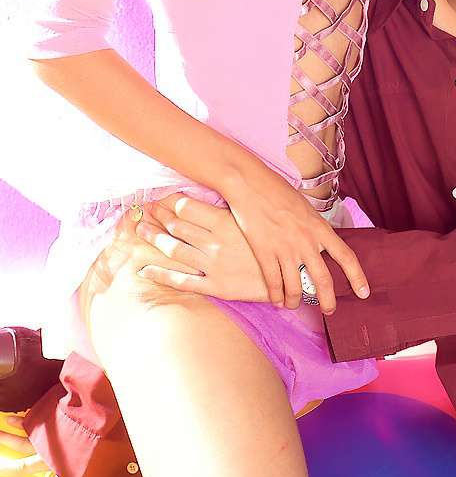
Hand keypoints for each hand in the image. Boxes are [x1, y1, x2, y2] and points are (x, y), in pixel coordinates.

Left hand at [136, 196, 269, 303]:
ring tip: (141, 230)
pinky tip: (144, 270)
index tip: (159, 197)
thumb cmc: (276, 243)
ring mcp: (213, 264)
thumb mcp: (256, 219)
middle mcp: (215, 242)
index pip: (187, 207)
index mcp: (225, 222)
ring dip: (154, 239)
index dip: (169, 201)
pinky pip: (181, 281)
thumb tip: (220, 191)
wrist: (293, 276)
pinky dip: (160, 275)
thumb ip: (235, 207)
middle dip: (158, 216)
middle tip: (144, 210)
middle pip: (177, 226)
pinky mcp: (214, 286)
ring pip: (174, 249)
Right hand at [220, 157, 370, 311]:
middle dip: (327, 301)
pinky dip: (276, 296)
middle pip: (323, 280)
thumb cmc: (277, 190)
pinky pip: (273, 283)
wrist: (250, 183)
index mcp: (319, 227)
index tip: (364, 293)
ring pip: (295, 287)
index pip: (345, 256)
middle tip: (329, 311)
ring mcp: (285, 248)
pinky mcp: (265, 252)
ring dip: (295, 301)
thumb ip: (314, 227)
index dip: (357, 277)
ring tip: (293, 305)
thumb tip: (320, 242)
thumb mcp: (305, 207)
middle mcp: (306, 241)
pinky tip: (276, 300)